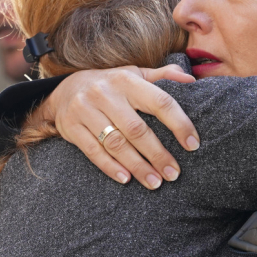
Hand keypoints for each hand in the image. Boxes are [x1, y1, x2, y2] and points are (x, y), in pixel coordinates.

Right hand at [32, 64, 198, 188]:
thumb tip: (191, 80)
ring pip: (116, 143)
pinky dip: (110, 167)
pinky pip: (93, 151)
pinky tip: (126, 179)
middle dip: (158, 154)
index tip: (193, 144)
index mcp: (127, 80)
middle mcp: (105, 93)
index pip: (160, 102)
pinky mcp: (71, 127)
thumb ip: (163, 76)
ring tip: (155, 182)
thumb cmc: (110, 85)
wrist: (64, 90)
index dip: (179, 124)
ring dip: (138, 166)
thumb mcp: (134, 74)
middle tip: (174, 173)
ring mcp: (85, 110)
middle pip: (137, 129)